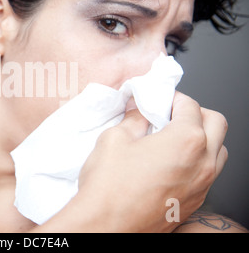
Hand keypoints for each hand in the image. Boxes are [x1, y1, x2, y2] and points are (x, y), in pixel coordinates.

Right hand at [37, 92, 227, 231]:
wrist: (107, 226)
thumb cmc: (109, 186)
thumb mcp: (115, 138)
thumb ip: (134, 119)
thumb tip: (141, 110)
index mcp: (186, 140)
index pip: (190, 105)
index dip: (173, 98)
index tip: (159, 100)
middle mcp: (202, 162)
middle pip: (216, 123)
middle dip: (195, 113)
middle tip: (171, 114)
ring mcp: (202, 185)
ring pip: (218, 150)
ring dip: (202, 138)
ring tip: (173, 140)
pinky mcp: (195, 202)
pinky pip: (208, 174)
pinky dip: (197, 161)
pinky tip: (171, 163)